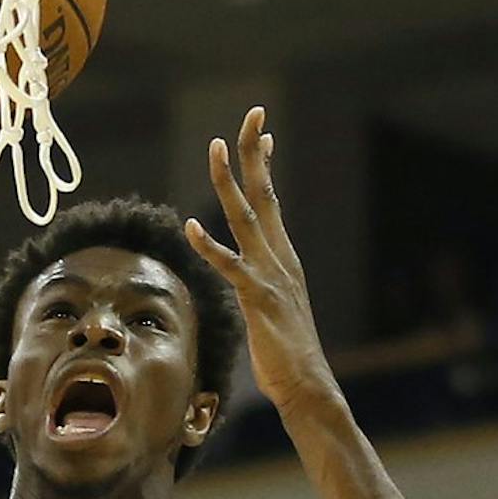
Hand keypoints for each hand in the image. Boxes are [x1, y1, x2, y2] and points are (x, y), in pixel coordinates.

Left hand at [186, 108, 335, 414]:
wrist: (306, 384)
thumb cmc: (287, 356)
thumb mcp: (272, 312)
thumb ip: (259, 291)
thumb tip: (249, 287)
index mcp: (283, 259)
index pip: (273, 202)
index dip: (265, 166)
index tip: (262, 132)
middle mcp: (279, 258)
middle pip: (264, 194)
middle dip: (255, 153)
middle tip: (251, 114)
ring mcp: (269, 275)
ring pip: (246, 217)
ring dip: (228, 181)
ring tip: (215, 147)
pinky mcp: (256, 298)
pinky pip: (229, 266)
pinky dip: (209, 246)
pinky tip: (190, 226)